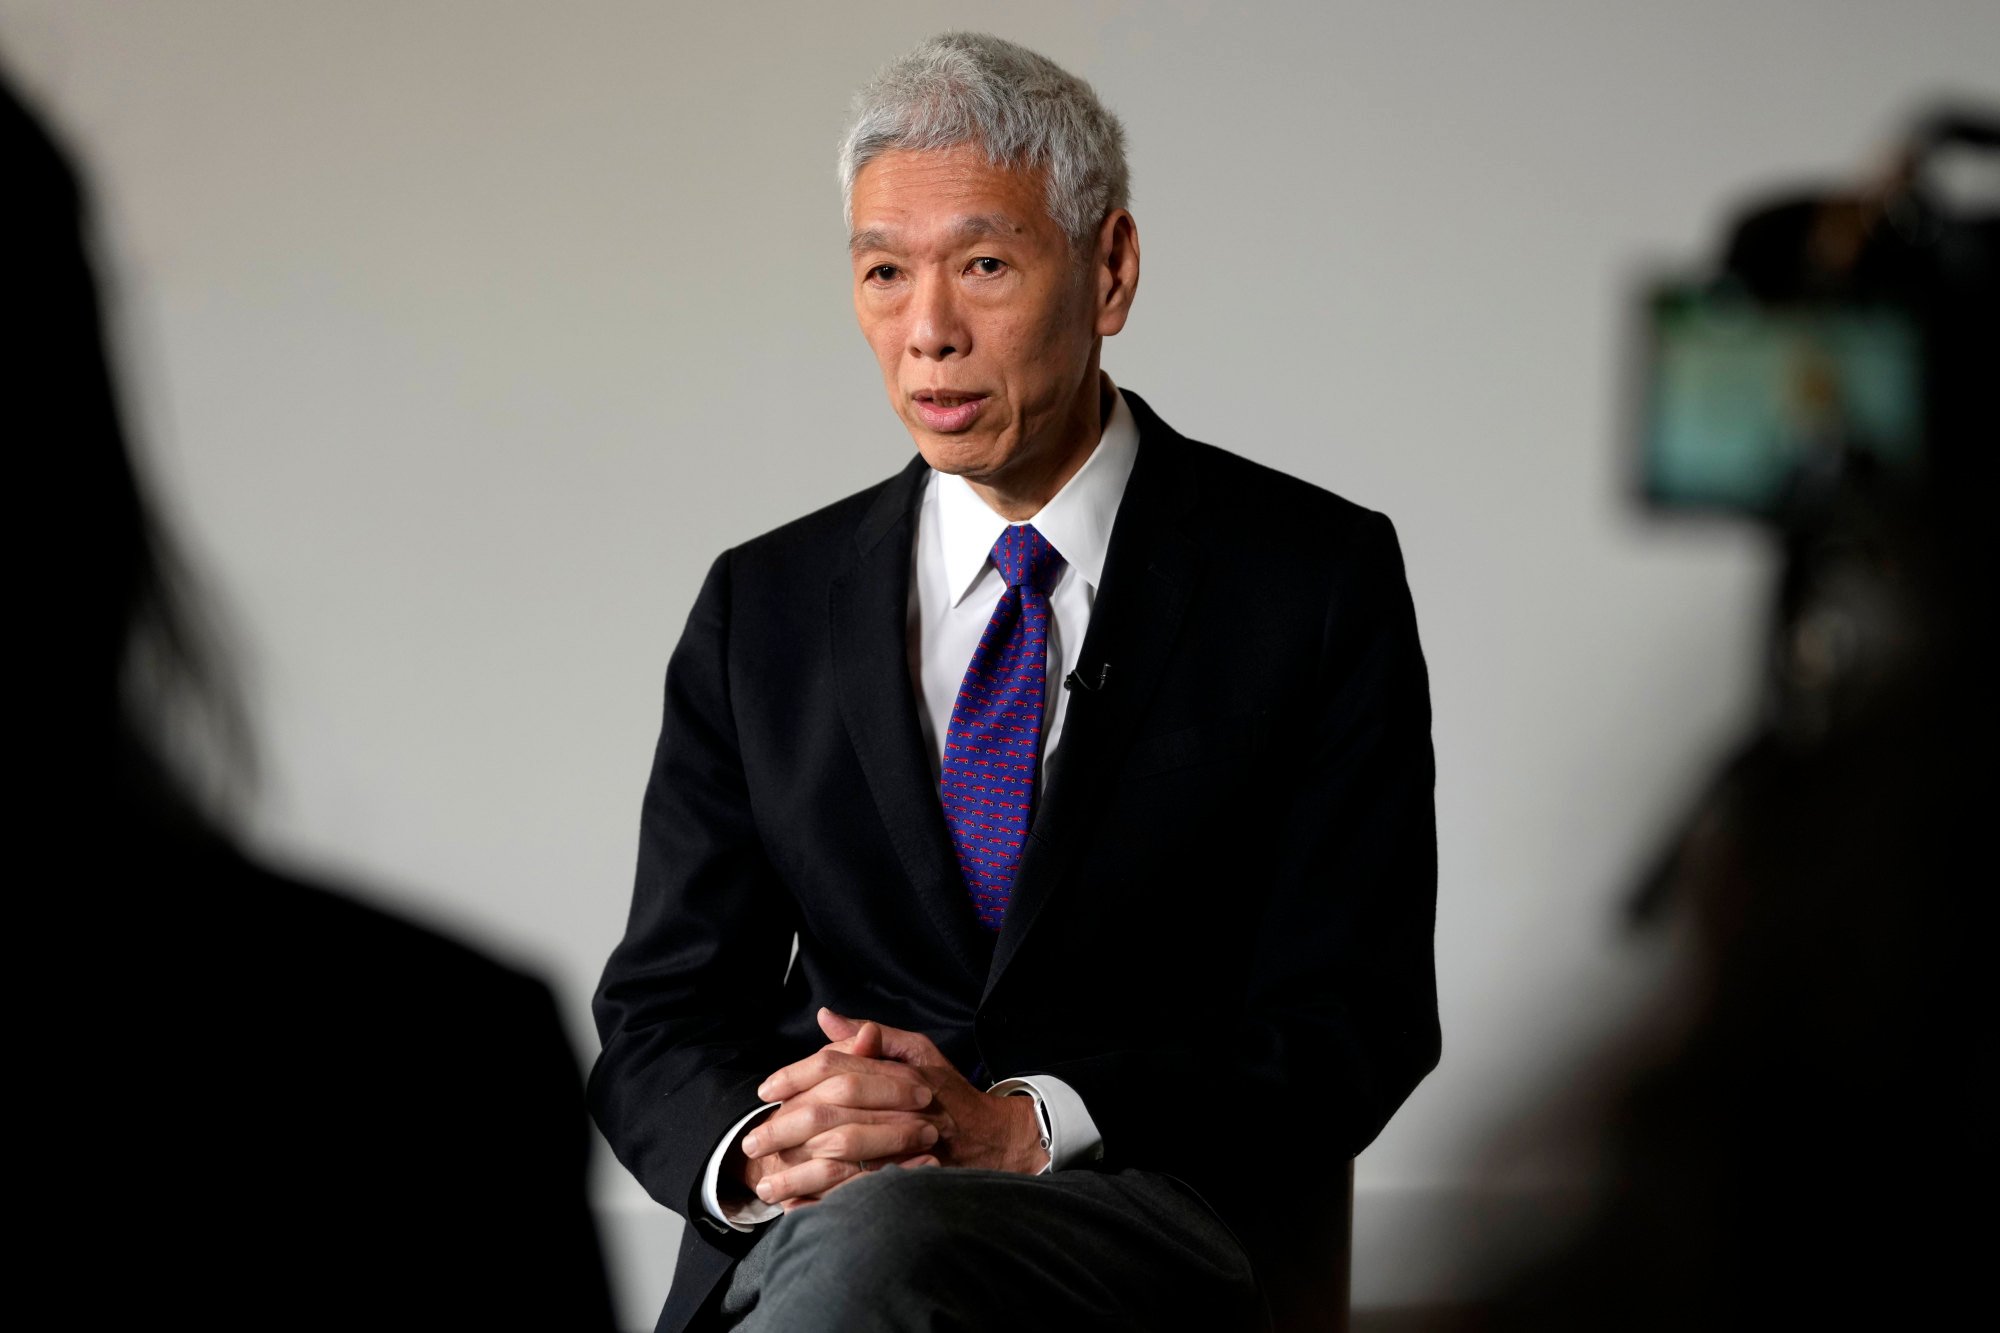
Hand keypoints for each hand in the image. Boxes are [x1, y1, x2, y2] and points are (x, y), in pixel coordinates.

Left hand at [741, 1008, 1046, 1209]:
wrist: (993, 1140)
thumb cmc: (948, 1092)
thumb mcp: (918, 1051)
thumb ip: (872, 1037)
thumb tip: (826, 1018)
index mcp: (899, 1072)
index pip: (835, 1068)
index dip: (794, 1077)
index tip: (764, 1092)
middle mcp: (901, 1107)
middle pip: (830, 1114)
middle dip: (784, 1128)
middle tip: (753, 1141)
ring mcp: (906, 1148)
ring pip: (840, 1159)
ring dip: (797, 1174)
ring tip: (767, 1186)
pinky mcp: (907, 1182)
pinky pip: (857, 1195)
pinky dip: (824, 1203)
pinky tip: (797, 1207)